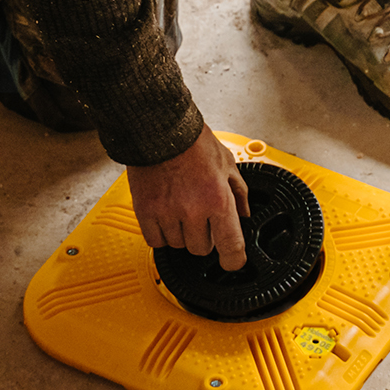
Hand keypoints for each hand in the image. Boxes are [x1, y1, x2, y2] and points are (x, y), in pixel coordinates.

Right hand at [127, 126, 251, 269]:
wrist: (160, 129)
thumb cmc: (194, 142)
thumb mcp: (227, 163)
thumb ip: (239, 192)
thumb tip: (244, 214)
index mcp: (218, 199)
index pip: (230, 246)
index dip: (234, 260)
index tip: (233, 261)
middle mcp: (193, 210)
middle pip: (202, 249)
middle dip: (204, 237)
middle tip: (201, 218)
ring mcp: (167, 213)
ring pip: (178, 245)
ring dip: (182, 234)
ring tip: (181, 210)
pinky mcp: (146, 212)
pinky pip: (155, 241)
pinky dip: (161, 234)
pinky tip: (165, 217)